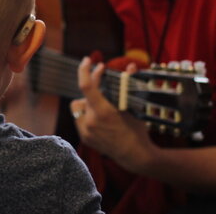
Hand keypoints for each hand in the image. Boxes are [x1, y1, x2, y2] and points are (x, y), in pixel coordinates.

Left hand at [69, 57, 153, 172]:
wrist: (135, 156)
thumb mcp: (133, 106)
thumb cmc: (137, 130)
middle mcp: (91, 122)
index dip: (84, 70)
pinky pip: (79, 118)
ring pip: (78, 106)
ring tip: (101, 105)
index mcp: (103, 112)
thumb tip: (130, 65)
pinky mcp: (84, 138)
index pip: (86, 86)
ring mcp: (86, 131)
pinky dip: (87, 114)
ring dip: (88, 102)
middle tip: (102, 83)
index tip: (88, 60)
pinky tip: (99, 117)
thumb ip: (128, 84)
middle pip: (83, 94)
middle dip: (93, 87)